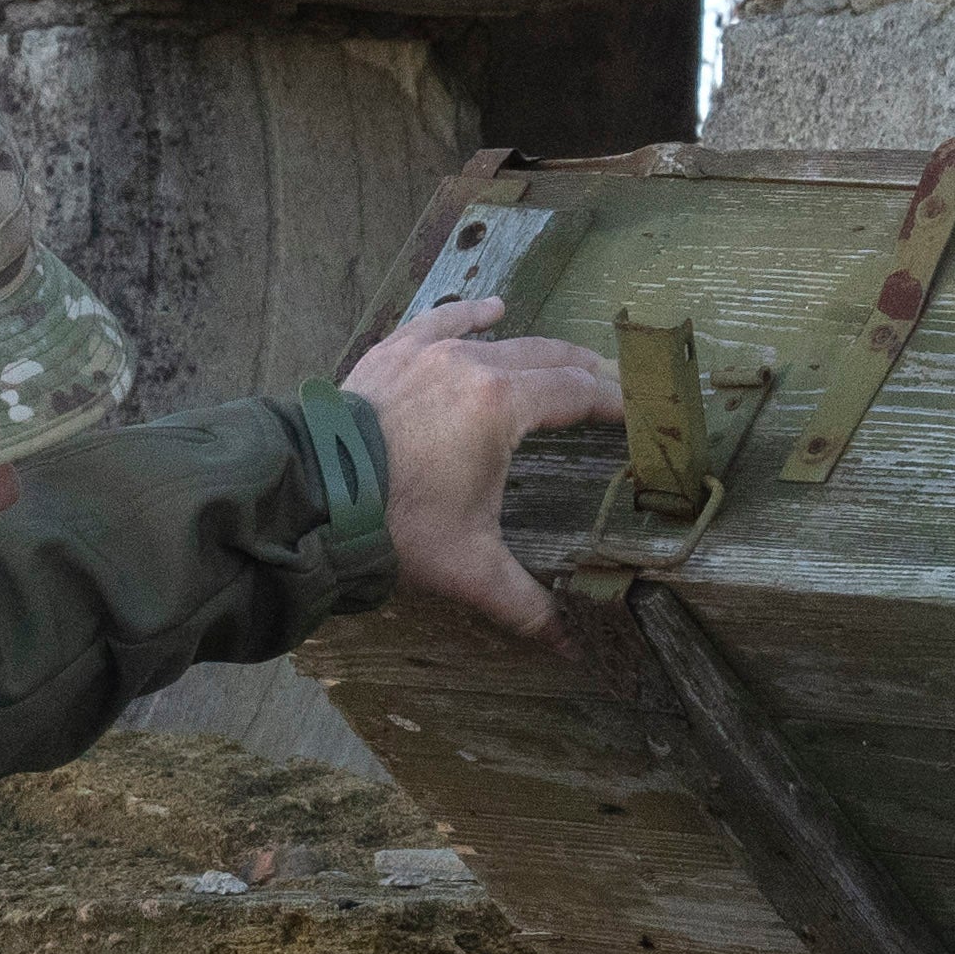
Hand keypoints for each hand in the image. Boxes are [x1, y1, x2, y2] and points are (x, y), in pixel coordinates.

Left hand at [338, 297, 625, 637]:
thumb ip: (524, 602)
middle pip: (548, 358)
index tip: (642, 407)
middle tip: (617, 385)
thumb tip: (570, 646)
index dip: (615, 400)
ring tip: (571, 357)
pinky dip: (472, 314)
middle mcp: (472, 366)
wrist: (312, 494)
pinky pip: (442, 322)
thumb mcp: (468, 567)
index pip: (577, 394)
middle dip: (588, 372)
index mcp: (502, 406)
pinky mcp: (394, 354)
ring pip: (500, 340)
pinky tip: (493, 307)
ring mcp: (429, 353)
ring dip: (541, 350)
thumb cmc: (396, 525)